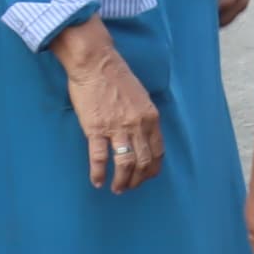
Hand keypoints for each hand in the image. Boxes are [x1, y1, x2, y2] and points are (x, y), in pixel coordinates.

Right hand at [57, 22, 163, 192]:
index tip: (147, 177)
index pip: (158, 151)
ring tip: (117, 190)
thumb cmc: (117, 78)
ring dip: (122, 181)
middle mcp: (138, 125)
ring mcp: (117, 128)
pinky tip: (97, 182)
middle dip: (138, 179)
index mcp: (151, 117)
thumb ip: (143, 117)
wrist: (96, 64)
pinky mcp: (96, 128)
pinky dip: (99, 173)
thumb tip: (142, 136)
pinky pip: (99, 158)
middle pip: (143, 161)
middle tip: (130, 188)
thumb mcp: (141, 98)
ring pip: (125, 163)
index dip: (153, 168)